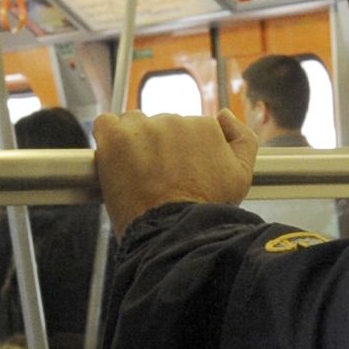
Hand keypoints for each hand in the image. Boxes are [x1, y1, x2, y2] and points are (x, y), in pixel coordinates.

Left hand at [94, 110, 260, 231]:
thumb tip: (224, 115)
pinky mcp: (115, 137)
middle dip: (158, 148)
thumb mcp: (241, 177)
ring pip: (134, 125)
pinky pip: (105, 123)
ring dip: (134, 143)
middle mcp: (175, 121)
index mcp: (204, 126)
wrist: (173, 233)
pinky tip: (114, 160)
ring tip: (137, 174)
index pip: (187, 130)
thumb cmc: (206, 210)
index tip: (177, 173)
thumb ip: (242, 140)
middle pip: (160, 127)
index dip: (181, 153)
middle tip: (157, 179)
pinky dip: (107, 138)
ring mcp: (143, 128)